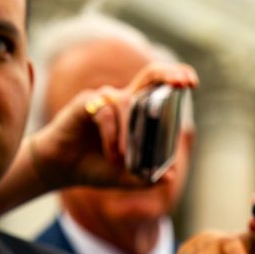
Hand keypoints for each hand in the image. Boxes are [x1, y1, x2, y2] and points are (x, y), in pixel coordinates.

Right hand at [26, 62, 197, 190]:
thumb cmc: (97, 167)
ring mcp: (104, 99)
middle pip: (150, 75)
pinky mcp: (85, 103)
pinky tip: (112, 155)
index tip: (192, 83)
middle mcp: (121, 99)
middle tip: (183, 83)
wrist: (62, 170)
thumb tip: (171, 176)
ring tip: (122, 159)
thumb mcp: (128, 177)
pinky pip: (107, 114)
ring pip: (128, 106)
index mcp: (135, 111)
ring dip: (130, 136)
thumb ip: (148, 177)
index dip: (175, 79)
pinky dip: (112, 136)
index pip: (158, 86)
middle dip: (170, 76)